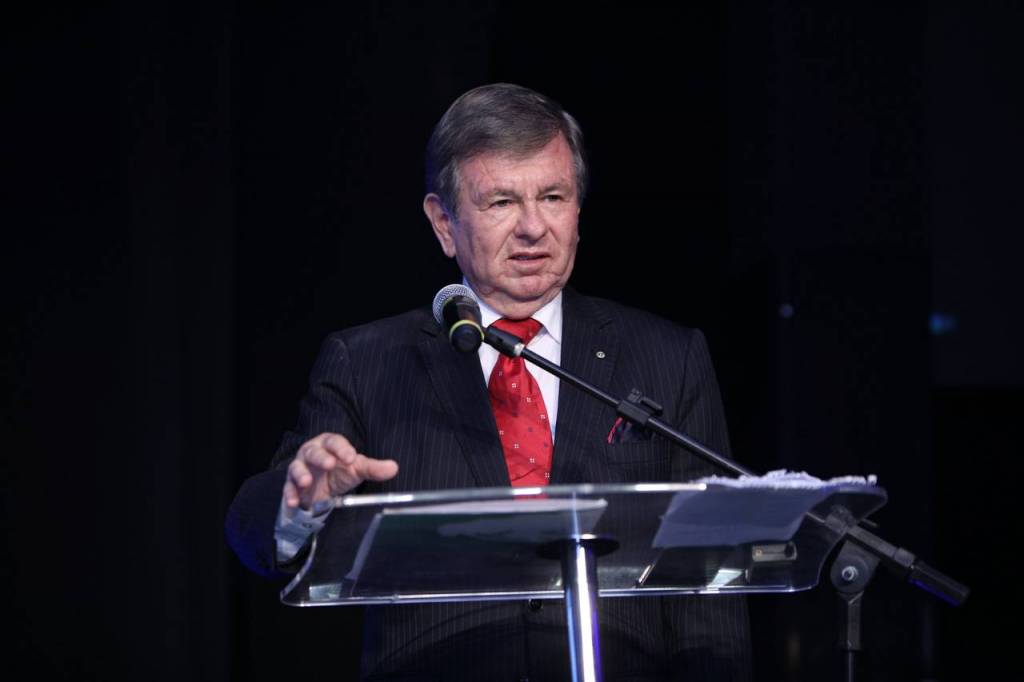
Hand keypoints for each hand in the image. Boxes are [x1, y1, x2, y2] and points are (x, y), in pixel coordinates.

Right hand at [283, 433, 398, 509]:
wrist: (321, 489)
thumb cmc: (340, 471)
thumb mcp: (356, 469)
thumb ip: (373, 468)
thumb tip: (394, 467)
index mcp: (329, 444)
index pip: (335, 442)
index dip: (342, 448)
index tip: (350, 458)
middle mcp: (312, 452)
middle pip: (314, 452)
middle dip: (321, 458)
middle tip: (329, 464)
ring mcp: (300, 468)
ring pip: (297, 467)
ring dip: (301, 474)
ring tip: (306, 481)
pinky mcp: (292, 485)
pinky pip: (288, 488)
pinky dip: (290, 494)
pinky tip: (294, 502)